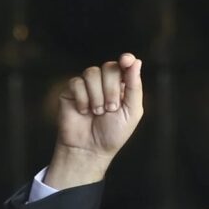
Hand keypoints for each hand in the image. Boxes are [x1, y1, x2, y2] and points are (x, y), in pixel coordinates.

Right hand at [45, 53, 143, 189]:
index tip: (126, 60)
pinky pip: (77, 82)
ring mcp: (88, 85)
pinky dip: (83, 99)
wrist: (90, 148)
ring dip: (97, 96)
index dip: (126, 60)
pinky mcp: (71, 90)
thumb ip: (134, 86)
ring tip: (98, 112)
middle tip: (111, 108)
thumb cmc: (113, 133)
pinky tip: (84, 112)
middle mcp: (105, 83)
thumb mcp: (132, 111)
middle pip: (109, 67)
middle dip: (111, 89)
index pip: (125, 65)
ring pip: (92, 73)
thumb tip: (136, 61)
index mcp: (123, 86)